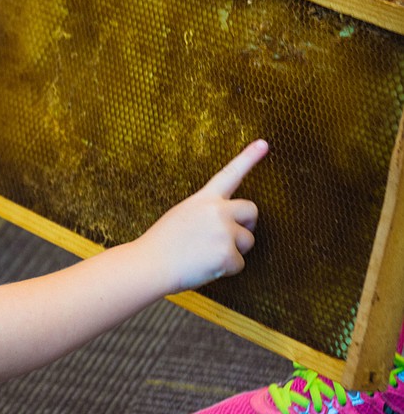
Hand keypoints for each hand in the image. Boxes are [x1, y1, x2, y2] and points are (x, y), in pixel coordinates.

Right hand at [140, 139, 267, 291]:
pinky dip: (226, 270)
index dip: (248, 158)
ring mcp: (224, 232)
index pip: (230, 174)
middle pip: (251, 211)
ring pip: (248, 241)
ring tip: (206, 255)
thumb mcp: (182, 216)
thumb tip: (230, 224)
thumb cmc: (162, 244)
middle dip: (247, 224)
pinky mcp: (227, 254)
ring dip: (233, 251)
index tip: (264, 143)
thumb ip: (207, 213)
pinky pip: (239, 264)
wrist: (149, 265)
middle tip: (227, 238)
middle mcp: (217, 211)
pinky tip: (205, 267)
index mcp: (204, 199)